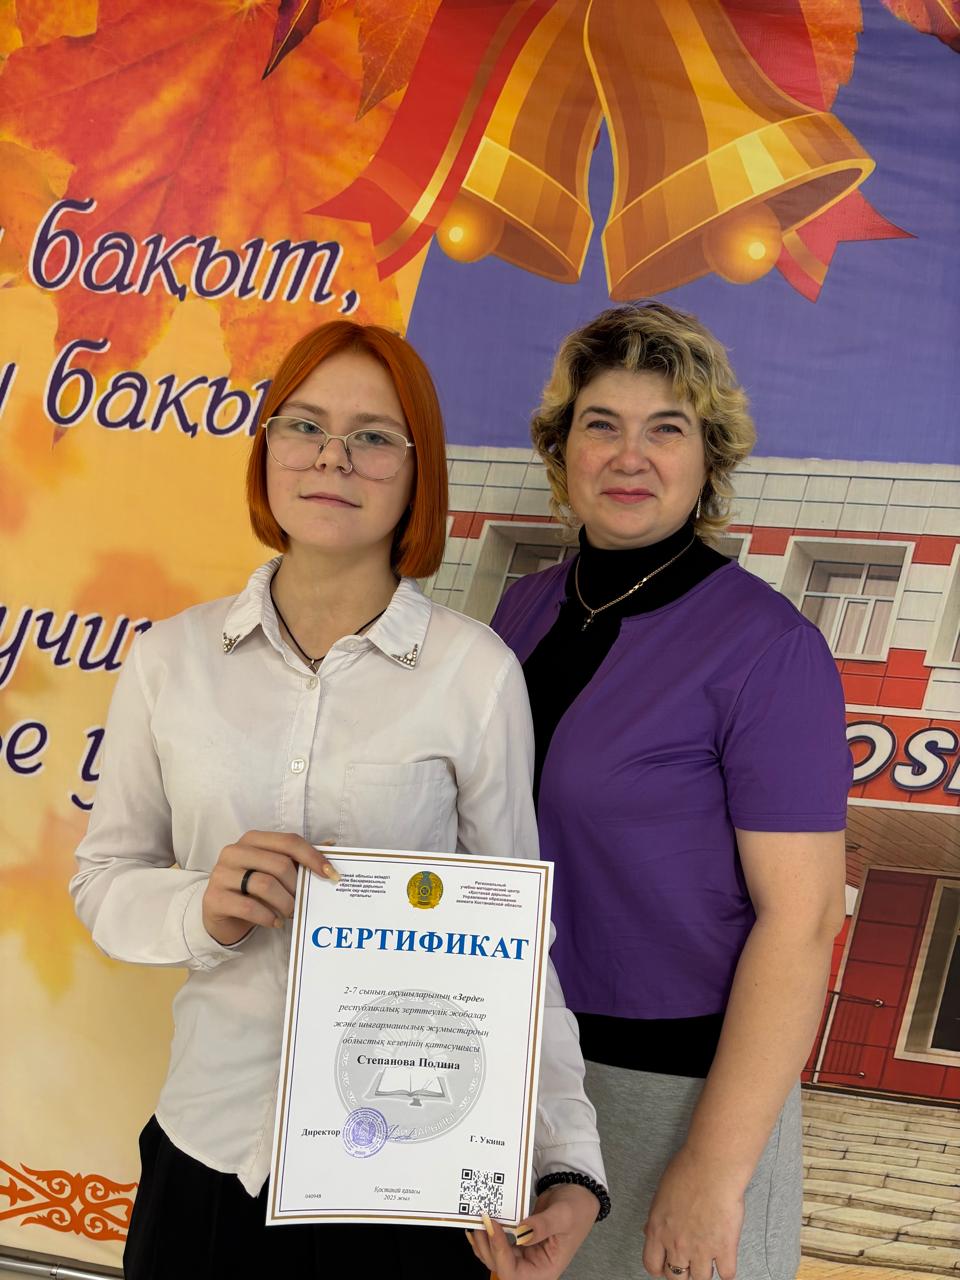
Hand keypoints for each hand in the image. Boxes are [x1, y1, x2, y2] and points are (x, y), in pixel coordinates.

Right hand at [201, 831, 339, 945]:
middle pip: (279, 864)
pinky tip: (276, 922)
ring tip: (291, 913)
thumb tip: (331, 845)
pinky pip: (248, 907)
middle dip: (297, 886)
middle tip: (303, 902)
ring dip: (285, 903)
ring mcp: (221, 874)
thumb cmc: (253, 889)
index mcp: (252, 840)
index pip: (289, 842)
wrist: (221, 912)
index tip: (331, 875)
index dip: (312, 857)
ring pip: (265, 885)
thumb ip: (298, 858)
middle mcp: (234, 851)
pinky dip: (268, 917)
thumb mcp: (274, 871)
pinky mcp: (214, 898)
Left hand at [466, 1183, 597, 1277]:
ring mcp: (524, 1254)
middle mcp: (532, 1266)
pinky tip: (480, 1224)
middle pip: (500, 1267)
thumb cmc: (577, 1209)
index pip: (515, 1274)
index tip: (493, 1227)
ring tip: (478, 1221)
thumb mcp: (564, 1216)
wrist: (577, 1194)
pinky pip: (499, 1244)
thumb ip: (543, 1225)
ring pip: (495, 1257)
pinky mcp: (518, 1241)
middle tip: (481, 1221)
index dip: (500, 1254)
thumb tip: (521, 1233)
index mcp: (545, 1269)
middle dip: (487, 1246)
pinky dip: (488, 1235)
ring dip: (484, 1241)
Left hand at [642, 1145, 744, 1279]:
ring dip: (704, 1272)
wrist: (713, 1166)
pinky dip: (727, 1271)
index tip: (666, 1265)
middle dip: (683, 1272)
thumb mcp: (661, 1193)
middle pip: (676, 1277)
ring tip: (708, 1260)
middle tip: (689, 1263)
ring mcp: (701, 1249)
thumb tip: (650, 1229)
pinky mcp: (724, 1249)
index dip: (659, 1268)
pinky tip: (726, 1261)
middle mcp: (677, 1244)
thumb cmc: (688, 1169)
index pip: (652, 1265)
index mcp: (658, 1229)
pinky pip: (726, 1275)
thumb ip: (657, 1217)